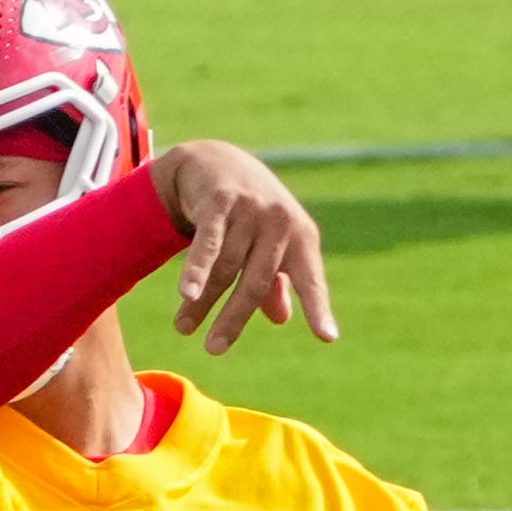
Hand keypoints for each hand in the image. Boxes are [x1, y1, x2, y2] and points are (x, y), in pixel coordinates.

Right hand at [150, 139, 337, 352]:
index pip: (310, 278)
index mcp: (301, 236)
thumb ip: (275, 280)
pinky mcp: (220, 201)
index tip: (327, 337)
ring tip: (184, 327)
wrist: (216, 160)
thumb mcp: (268, 244)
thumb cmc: (250, 212)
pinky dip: (196, 269)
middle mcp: (280, 221)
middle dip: (233, 319)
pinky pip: (207, 243)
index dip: (318, 308)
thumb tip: (282, 319)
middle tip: (214, 350)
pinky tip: (187, 293)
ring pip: (224, 268)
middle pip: (256, 282)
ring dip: (201, 302)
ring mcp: (251, 209)